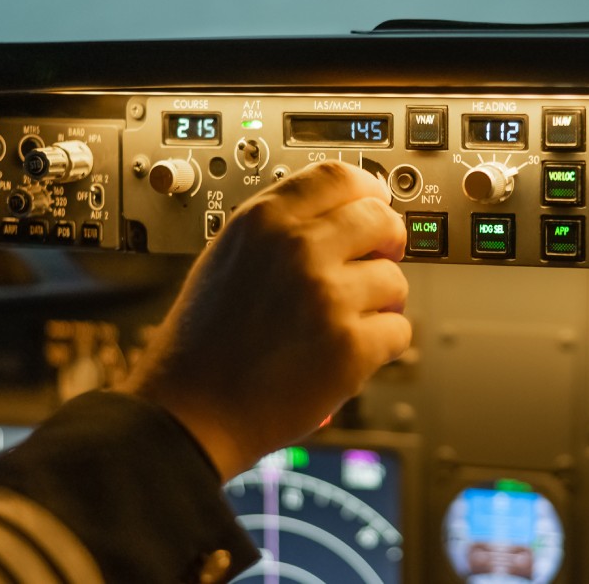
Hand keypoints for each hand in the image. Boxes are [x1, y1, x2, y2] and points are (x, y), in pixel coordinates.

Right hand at [119, 161, 410, 479]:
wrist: (189, 411)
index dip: (369, 190)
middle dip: (387, 243)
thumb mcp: (229, 255)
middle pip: (381, 219)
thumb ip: (281, 227)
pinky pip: (399, 330)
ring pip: (395, 280)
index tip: (377, 203)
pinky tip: (343, 355)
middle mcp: (298, 248)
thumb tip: (342, 209)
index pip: (341, 177)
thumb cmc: (205, 341)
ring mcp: (327, 296)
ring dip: (380, 303)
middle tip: (376, 263)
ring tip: (340, 324)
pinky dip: (379, 347)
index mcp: (264, 219)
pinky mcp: (351, 346)